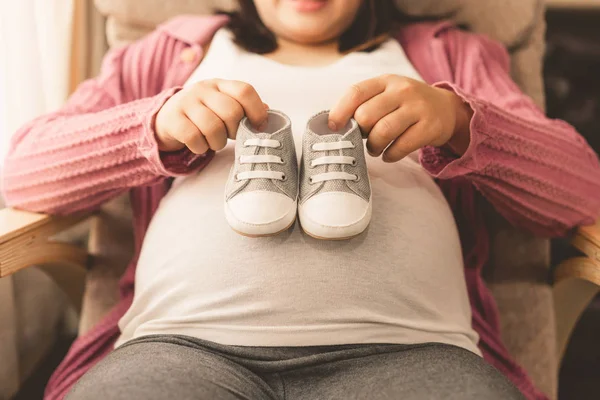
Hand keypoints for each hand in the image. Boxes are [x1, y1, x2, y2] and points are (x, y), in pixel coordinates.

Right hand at [155, 79, 267, 153]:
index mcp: (220, 84)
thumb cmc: (204, 115)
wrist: (166, 118)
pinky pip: (194, 137)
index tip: (258, 127)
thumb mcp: (224, 106)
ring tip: (214, 142)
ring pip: (213, 127)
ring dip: (218, 142)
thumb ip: (245, 109)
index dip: (257, 111)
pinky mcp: (173, 119)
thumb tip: (268, 113)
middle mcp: (203, 89)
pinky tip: (200, 145)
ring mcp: (186, 102)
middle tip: (230, 137)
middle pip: (231, 111)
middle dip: (235, 131)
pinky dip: (201, 147)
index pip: (244, 91)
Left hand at [328, 75, 472, 161]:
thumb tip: (335, 125)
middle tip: (364, 137)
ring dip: (373, 146)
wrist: (446, 109)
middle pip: (366, 116)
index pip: (356, 93)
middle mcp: (402, 90)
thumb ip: (364, 103)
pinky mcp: (430, 127)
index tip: (333, 127)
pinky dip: (389, 156)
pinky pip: (400, 147)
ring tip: (374, 148)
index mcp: (386, 81)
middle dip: (360, 132)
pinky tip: (389, 154)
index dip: (340, 111)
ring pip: (382, 132)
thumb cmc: (406, 104)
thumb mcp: (387, 94)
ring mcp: (418, 108)